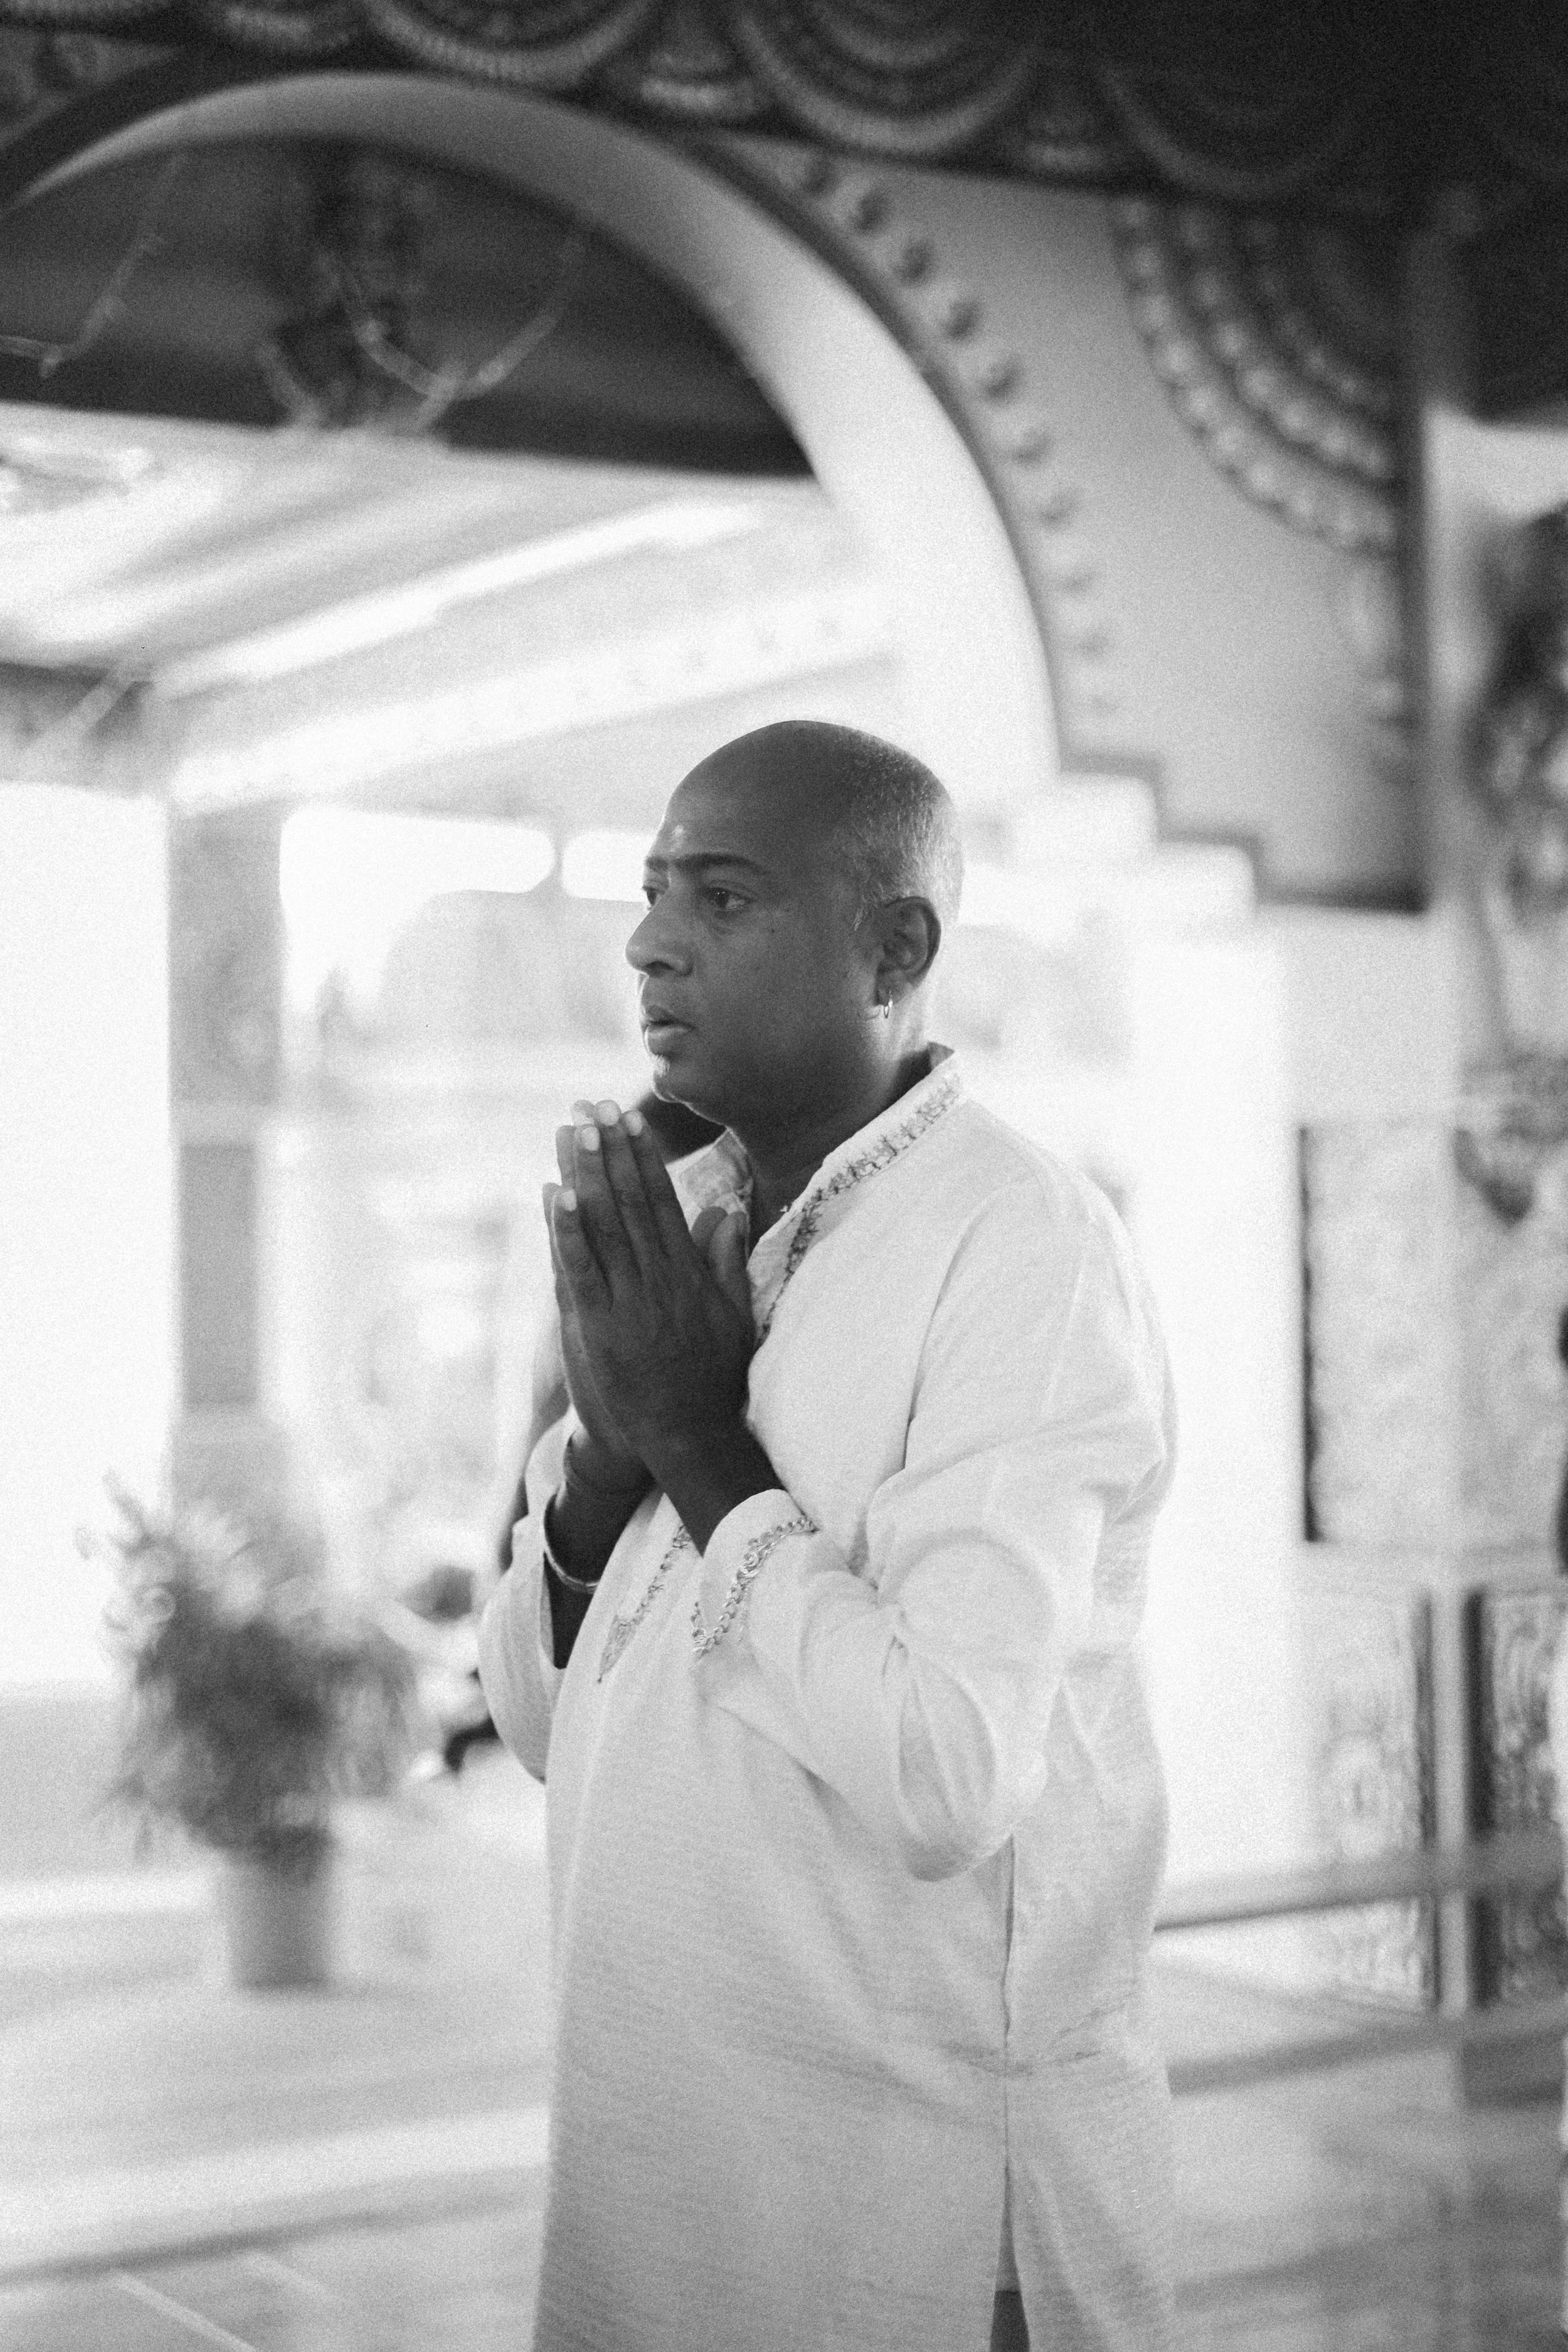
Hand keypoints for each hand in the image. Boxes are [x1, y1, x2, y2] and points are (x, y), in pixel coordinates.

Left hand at [545, 1097, 753, 1475]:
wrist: (689, 1436)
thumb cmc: (713, 1379)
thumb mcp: (734, 1315)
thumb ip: (726, 1260)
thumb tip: (726, 1209)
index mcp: (688, 1273)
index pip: (662, 1201)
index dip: (643, 1157)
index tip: (629, 1119)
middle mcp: (658, 1279)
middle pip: (630, 1202)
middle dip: (610, 1150)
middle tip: (593, 1106)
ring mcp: (628, 1302)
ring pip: (604, 1226)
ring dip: (586, 1175)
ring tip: (573, 1131)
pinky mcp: (600, 1327)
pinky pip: (581, 1270)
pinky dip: (567, 1232)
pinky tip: (555, 1195)